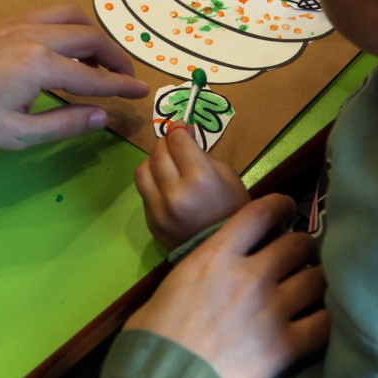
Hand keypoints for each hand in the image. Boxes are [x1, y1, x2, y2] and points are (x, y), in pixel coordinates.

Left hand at [0, 2, 147, 149]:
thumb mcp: (16, 134)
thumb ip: (64, 124)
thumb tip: (102, 117)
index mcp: (40, 65)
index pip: (94, 76)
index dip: (121, 87)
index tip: (141, 93)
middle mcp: (35, 35)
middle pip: (89, 37)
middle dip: (114, 57)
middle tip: (124, 78)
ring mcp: (19, 23)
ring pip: (71, 16)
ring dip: (92, 35)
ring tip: (98, 60)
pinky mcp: (5, 21)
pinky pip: (50, 15)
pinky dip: (70, 27)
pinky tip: (66, 48)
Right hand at [124, 194, 329, 377]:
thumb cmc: (155, 331)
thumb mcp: (176, 280)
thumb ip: (205, 265)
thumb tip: (218, 266)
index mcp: (218, 254)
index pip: (260, 213)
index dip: (280, 205)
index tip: (285, 207)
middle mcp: (251, 274)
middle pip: (297, 244)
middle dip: (303, 246)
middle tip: (302, 256)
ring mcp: (272, 309)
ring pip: (316, 280)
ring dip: (317, 281)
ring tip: (313, 287)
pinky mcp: (285, 346)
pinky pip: (322, 324)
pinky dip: (324, 320)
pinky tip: (320, 320)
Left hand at [134, 125, 249, 248]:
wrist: (227, 251)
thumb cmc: (234, 210)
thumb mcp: (228, 176)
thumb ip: (202, 154)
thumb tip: (183, 135)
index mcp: (200, 179)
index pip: (178, 142)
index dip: (178, 129)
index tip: (181, 126)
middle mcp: (175, 193)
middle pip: (158, 153)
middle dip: (165, 142)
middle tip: (174, 142)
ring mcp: (160, 211)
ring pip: (142, 171)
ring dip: (153, 161)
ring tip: (165, 162)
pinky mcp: (152, 223)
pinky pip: (144, 193)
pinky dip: (153, 183)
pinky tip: (165, 185)